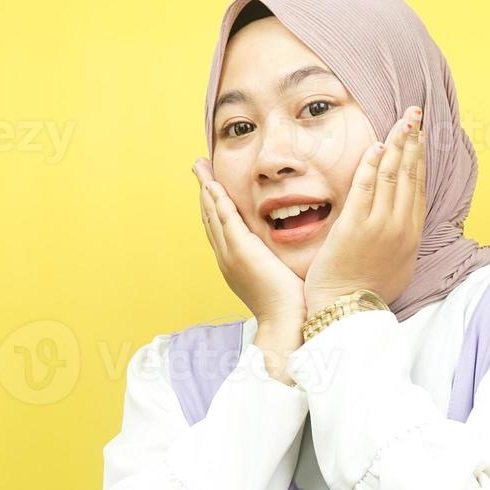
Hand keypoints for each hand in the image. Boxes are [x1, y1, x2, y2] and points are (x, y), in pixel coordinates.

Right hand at [192, 158, 307, 330]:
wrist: (286, 322)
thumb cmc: (290, 304)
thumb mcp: (280, 276)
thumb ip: (277, 259)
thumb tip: (286, 251)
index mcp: (235, 262)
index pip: (220, 228)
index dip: (214, 205)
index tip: (211, 185)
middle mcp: (227, 257)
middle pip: (210, 218)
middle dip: (204, 191)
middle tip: (198, 168)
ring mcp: (230, 254)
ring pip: (213, 215)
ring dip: (206, 189)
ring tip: (200, 167)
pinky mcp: (240, 250)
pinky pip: (225, 219)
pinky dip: (217, 200)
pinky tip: (213, 184)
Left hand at [303, 105, 426, 314]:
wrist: (349, 312)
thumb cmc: (368, 294)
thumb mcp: (398, 268)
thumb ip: (401, 241)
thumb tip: (402, 224)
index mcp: (412, 236)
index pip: (419, 188)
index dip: (421, 159)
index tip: (421, 137)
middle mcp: (400, 227)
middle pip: (410, 175)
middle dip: (413, 141)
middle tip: (415, 115)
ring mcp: (379, 226)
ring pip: (392, 176)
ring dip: (397, 145)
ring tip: (401, 122)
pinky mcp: (355, 226)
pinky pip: (365, 188)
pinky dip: (372, 165)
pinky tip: (376, 146)